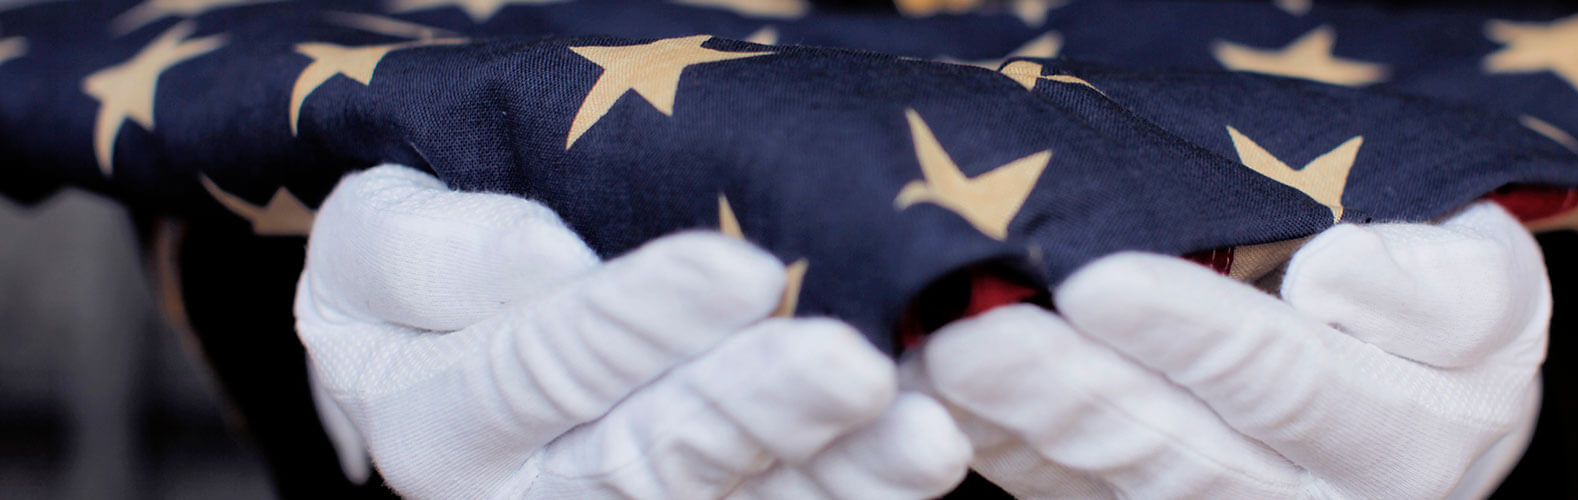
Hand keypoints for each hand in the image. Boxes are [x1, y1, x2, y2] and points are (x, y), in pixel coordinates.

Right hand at [295, 165, 969, 498]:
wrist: (454, 343)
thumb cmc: (428, 277)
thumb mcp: (376, 240)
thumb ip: (432, 253)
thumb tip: (548, 258)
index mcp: (440, 420)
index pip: (545, 364)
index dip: (643, 319)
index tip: (741, 268)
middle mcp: (534, 494)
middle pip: (655, 454)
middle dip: (762, 406)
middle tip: (849, 364)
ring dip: (837, 473)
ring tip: (918, 432)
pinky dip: (857, 493)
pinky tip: (924, 453)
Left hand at [919, 201, 1547, 498]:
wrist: (1420, 392)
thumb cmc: (1445, 318)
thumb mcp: (1489, 284)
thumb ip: (1439, 289)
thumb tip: (1330, 279)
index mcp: (1403, 443)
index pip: (1284, 382)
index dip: (1189, 333)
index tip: (1101, 280)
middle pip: (1171, 448)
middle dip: (1065, 387)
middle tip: (979, 330)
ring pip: (1106, 478)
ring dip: (1013, 420)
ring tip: (942, 357)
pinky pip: (1067, 493)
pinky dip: (1000, 443)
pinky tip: (939, 393)